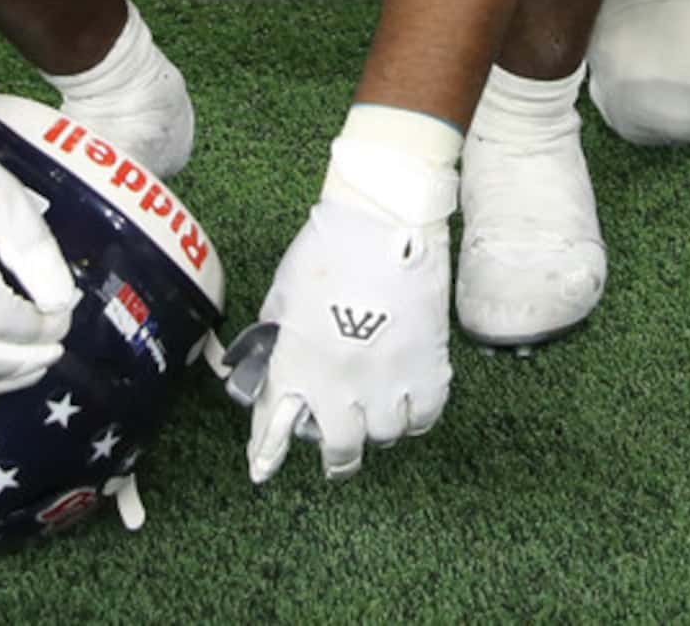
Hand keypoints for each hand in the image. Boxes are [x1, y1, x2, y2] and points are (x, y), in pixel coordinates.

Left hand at [234, 138, 455, 483]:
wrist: (383, 219)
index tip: (262, 469)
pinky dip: (415, 415)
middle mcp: (339, 384)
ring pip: (384, 436)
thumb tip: (267, 354)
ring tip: (377, 413)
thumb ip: (276, 334)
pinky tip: (410, 402)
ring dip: (378, 429)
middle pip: (340, 449)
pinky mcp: (427, 368)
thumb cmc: (328, 246)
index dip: (266, 452)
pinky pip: (424, 416)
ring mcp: (386, 380)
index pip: (273, 425)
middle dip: (337, 458)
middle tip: (338, 456)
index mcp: (297, 363)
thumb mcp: (284, 293)